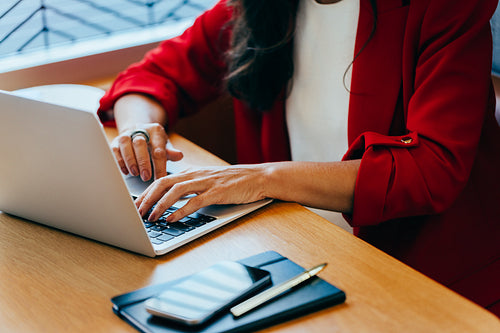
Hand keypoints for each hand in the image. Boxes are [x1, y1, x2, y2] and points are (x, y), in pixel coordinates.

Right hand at [111, 123, 182, 180]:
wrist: (138, 131)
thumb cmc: (154, 142)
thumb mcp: (165, 146)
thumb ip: (171, 152)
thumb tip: (179, 156)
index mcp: (155, 131)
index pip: (158, 150)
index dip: (160, 166)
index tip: (161, 179)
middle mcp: (140, 130)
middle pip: (140, 144)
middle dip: (143, 162)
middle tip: (146, 177)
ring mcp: (127, 134)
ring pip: (125, 144)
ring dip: (130, 161)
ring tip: (135, 173)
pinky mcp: (115, 140)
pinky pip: (114, 149)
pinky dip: (119, 161)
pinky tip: (125, 171)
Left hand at [135, 165, 268, 221]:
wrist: (259, 177)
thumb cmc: (234, 182)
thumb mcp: (208, 181)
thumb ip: (191, 187)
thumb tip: (172, 201)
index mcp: (192, 172)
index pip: (162, 179)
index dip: (146, 192)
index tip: (136, 205)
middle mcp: (196, 175)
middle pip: (163, 183)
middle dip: (146, 198)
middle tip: (136, 212)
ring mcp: (206, 183)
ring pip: (175, 191)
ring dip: (160, 205)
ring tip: (151, 218)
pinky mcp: (217, 193)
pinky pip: (194, 201)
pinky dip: (180, 210)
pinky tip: (172, 219)